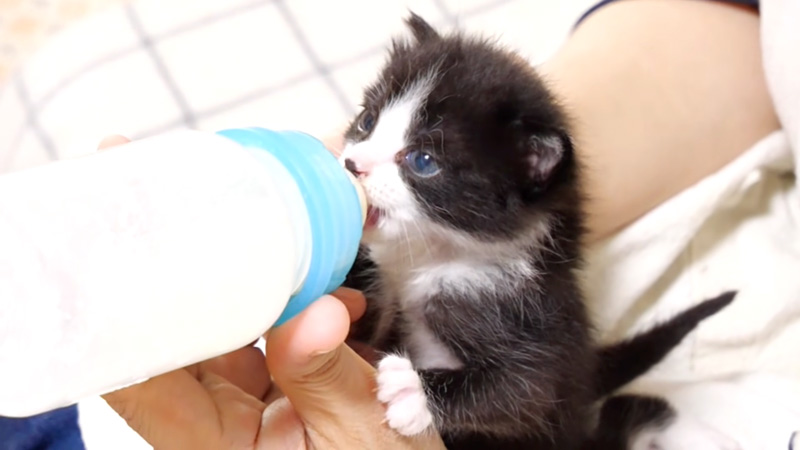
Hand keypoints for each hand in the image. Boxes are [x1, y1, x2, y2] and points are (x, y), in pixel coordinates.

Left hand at [97, 135, 444, 449]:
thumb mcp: (360, 432)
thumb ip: (330, 376)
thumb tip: (318, 310)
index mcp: (213, 444)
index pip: (143, 381)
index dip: (116, 314)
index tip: (104, 245)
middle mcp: (211, 414)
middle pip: (169, 332)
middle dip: (162, 264)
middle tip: (156, 190)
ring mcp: (237, 391)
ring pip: (211, 319)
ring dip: (222, 268)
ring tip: (230, 207)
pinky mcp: (266, 373)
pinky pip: (254, 321)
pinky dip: (273, 287)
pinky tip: (304, 261)